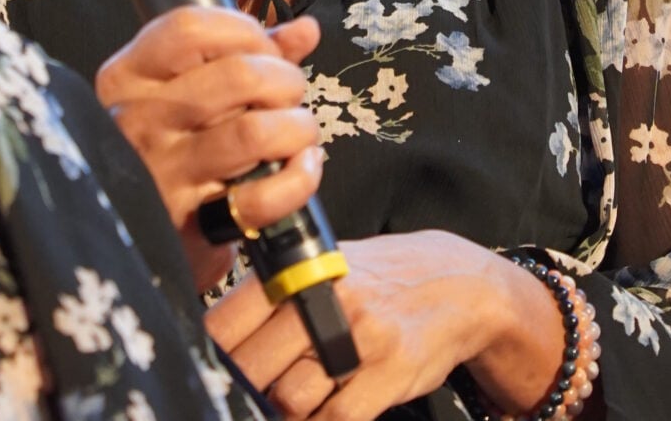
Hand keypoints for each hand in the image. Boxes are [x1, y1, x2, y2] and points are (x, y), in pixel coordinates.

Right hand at [95, 6, 323, 289]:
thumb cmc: (171, 148)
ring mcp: (162, 173)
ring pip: (254, 131)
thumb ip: (246, 54)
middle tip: (289, 94)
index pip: (189, 27)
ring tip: (299, 131)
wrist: (138, 239)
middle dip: (285, 79)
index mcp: (128, 77)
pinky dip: (300, 179)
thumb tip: (305, 30)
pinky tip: (304, 166)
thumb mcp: (186, 90)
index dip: (244, 31)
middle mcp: (138, 120)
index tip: (264, 49)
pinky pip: (262, 197)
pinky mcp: (190, 224)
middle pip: (237, 74)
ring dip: (297, 126)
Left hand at [204, 232, 565, 418]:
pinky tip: (323, 413)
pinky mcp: (389, 371)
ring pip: (290, 398)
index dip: (213, 354)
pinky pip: (337, 417)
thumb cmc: (381, 277)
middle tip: (248, 395)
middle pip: (254, 365)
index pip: (230, 320)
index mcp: (300, 271)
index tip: (211, 371)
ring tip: (289, 404)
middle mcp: (325, 298)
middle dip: (245, 389)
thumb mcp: (327, 265)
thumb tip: (223, 339)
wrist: (459, 282)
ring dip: (283, 411)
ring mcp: (358, 336)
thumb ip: (278, 296)